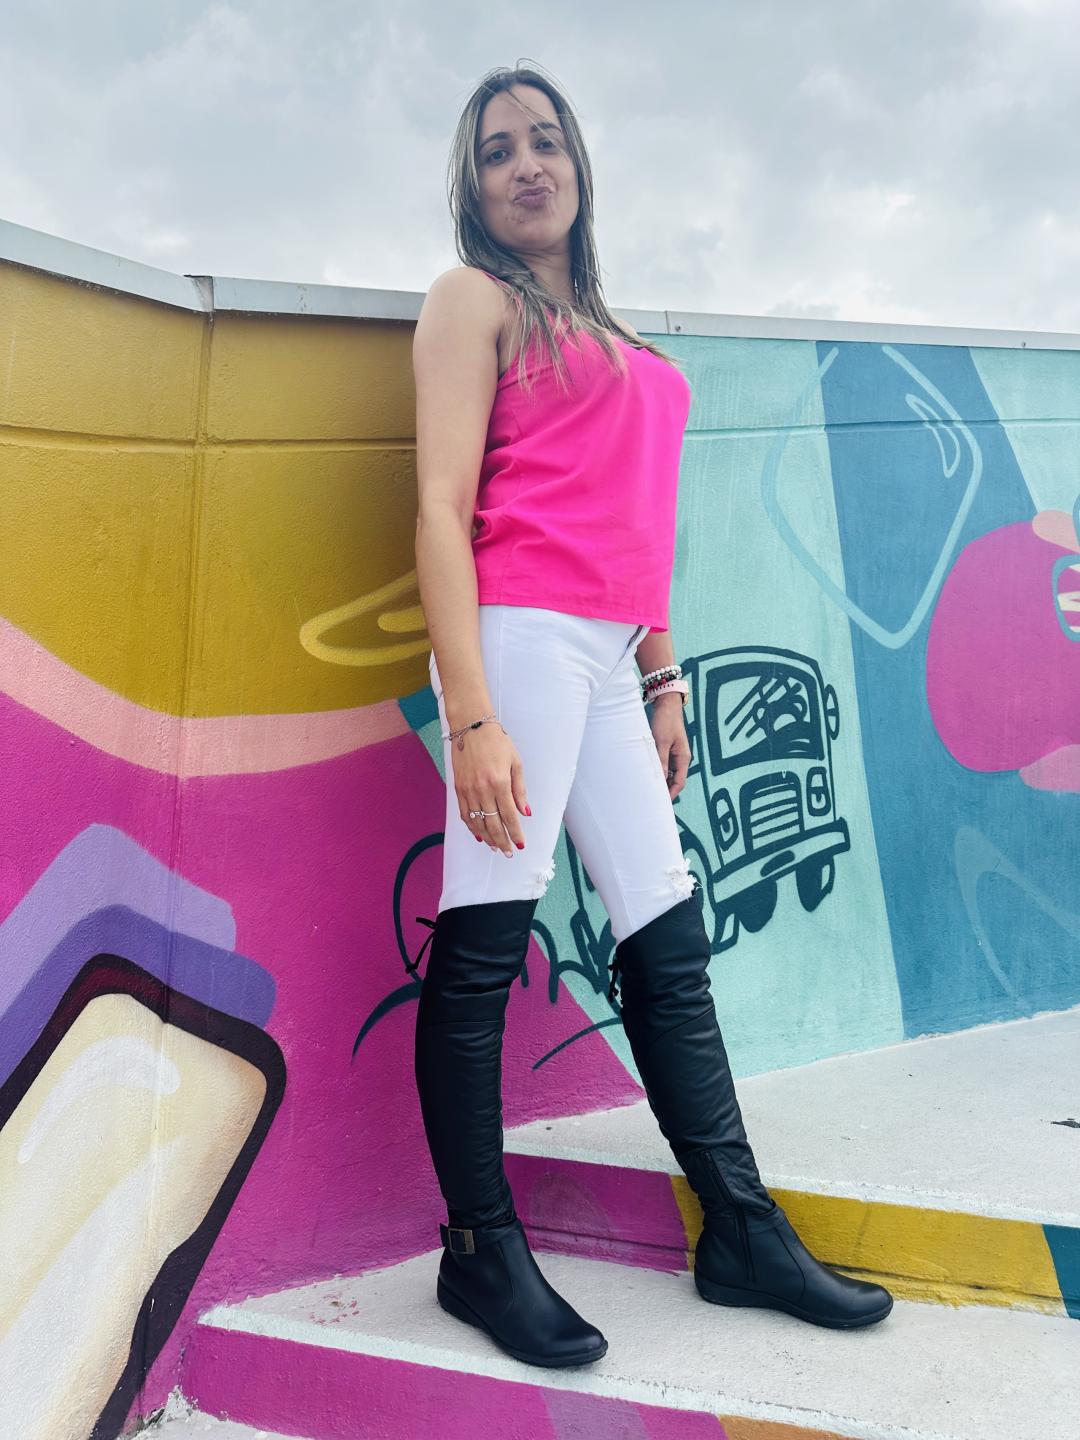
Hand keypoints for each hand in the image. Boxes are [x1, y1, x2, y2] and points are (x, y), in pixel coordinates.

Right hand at [448, 720, 529, 857]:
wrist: (471, 726)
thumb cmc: (497, 742)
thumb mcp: (516, 763)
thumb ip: (520, 790)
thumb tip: (525, 812)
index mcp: (500, 782)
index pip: (509, 816)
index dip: (515, 833)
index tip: (520, 844)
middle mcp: (483, 789)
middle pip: (493, 824)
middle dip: (502, 841)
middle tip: (509, 852)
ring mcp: (468, 790)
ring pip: (477, 823)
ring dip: (487, 838)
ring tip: (495, 847)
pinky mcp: (458, 788)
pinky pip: (465, 814)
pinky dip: (471, 827)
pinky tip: (478, 834)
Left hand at [648, 695, 690, 800]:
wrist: (667, 704)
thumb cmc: (666, 721)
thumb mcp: (661, 742)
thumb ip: (661, 760)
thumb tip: (659, 780)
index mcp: (683, 758)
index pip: (679, 782)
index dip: (671, 794)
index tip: (661, 803)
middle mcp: (680, 758)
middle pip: (675, 780)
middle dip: (666, 791)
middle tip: (653, 800)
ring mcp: (674, 754)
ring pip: (668, 774)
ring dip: (661, 782)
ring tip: (649, 790)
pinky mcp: (667, 749)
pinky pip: (664, 766)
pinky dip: (658, 772)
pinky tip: (648, 775)